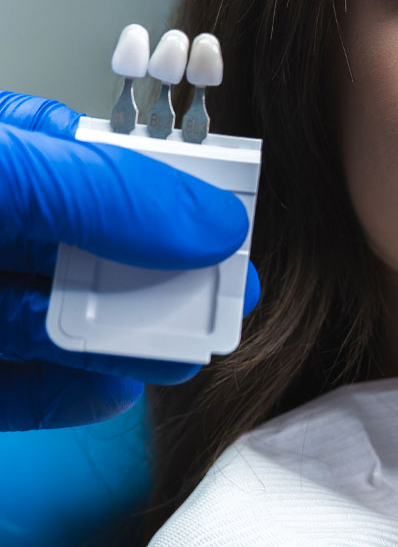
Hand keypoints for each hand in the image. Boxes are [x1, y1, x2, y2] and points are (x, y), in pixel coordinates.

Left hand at [0, 91, 260, 430]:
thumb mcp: (1, 174)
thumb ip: (104, 191)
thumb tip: (211, 222)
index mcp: (3, 151)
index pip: (97, 154)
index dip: (169, 182)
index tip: (227, 213)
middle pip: (95, 245)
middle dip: (163, 274)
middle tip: (225, 294)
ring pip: (61, 319)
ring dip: (128, 338)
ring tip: (181, 353)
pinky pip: (16, 389)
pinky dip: (68, 395)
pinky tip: (110, 389)